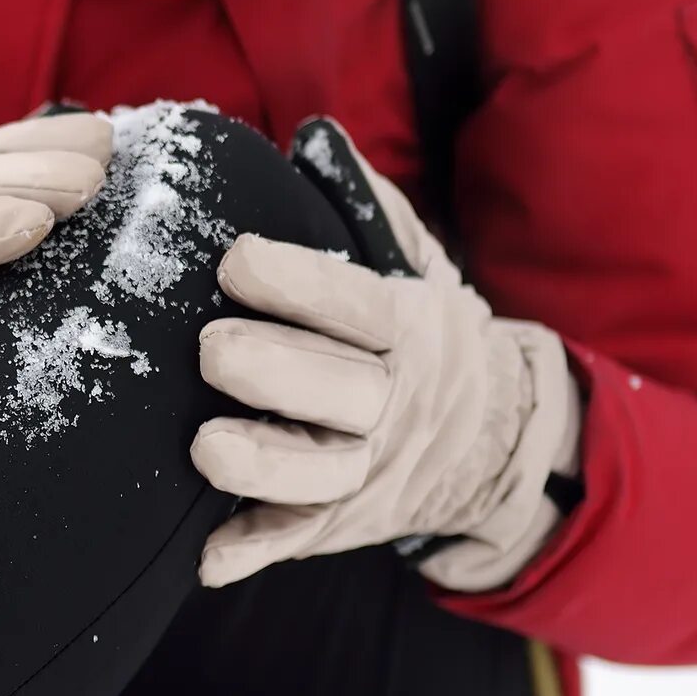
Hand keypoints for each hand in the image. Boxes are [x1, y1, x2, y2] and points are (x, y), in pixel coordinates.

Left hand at [190, 122, 580, 592]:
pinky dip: (254, 551)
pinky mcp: (339, 522)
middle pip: (343, 393)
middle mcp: (394, 405)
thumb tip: (315, 137)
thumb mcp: (418, 268)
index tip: (236, 259)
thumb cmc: (424, 338)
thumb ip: (368, 209)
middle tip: (211, 349)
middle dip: (276, 372)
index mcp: (409, 331)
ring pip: (321, 476)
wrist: (492, 443)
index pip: (357, 305)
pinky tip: (208, 558)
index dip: (299, 284)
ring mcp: (368, 471)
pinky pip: (298, 540)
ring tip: (204, 449)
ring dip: (263, 466)